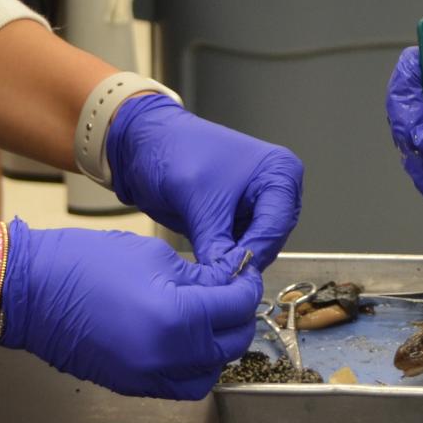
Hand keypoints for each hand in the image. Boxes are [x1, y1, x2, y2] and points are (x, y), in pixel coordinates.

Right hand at [0, 220, 261, 400]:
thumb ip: (199, 275)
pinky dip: (192, 366)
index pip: (235, 307)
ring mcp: (148, 376)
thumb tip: (227, 280)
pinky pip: (179, 385)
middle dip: (237, 316)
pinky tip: (186, 339)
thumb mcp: (154, 256)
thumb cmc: (84, 263)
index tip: (243, 273)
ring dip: (218, 347)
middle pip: (228, 344)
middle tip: (232, 291)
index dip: (245, 286)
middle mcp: (167, 356)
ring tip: (211, 318)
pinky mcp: (132, 385)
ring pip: (208, 373)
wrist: (31, 290)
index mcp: (177, 318)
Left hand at [105, 94, 302, 270]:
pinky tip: (206, 265)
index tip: (231, 275)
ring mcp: (256, 206)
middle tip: (219, 279)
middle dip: (244, 259)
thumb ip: (215, 242)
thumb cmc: (175, 149)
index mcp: (278, 171)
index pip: (275, 224)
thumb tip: (224, 278)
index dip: (253, 252)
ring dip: (232, 262)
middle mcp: (275, 189)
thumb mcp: (196, 199)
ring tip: (210, 274)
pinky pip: (236, 249)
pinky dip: (223, 258)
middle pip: (270, 240)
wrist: (144, 143)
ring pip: (255, 250)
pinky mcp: (236, 220)